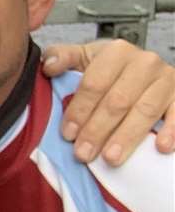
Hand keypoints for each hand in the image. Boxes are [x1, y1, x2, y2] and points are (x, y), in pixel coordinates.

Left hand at [42, 40, 174, 163]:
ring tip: (111, 159)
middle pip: (117, 101)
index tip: (67, 134)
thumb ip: (63, 57)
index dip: (79, 110)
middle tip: (83, 154)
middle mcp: (145, 62)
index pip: (94, 84)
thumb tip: (49, 66)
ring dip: (127, 137)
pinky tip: (160, 147)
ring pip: (145, 111)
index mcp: (117, 52)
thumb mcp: (84, 58)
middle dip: (97, 130)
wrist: (145, 70)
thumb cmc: (109, 69)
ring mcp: (167, 79)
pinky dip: (172, 131)